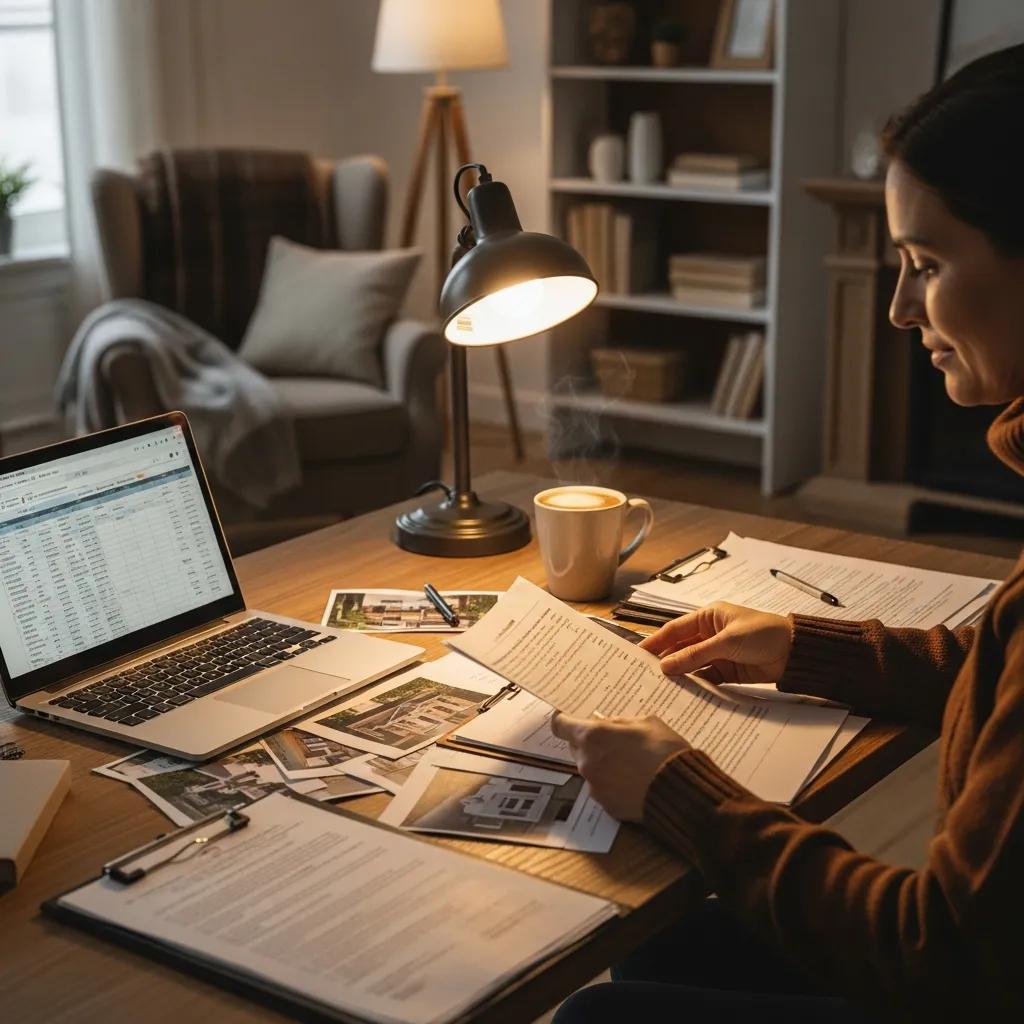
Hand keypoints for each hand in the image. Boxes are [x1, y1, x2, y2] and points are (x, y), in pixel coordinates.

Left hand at [551, 712, 688, 821]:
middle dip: (591, 743)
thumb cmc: (665, 751)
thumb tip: (606, 725)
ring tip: (631, 764)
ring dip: (603, 764)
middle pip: (576, 748)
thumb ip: (619, 723)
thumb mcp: (645, 722)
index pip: (561, 725)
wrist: (682, 793)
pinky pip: (604, 789)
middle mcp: (586, 762)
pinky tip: (635, 781)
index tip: (570, 718)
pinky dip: (613, 784)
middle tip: (613, 741)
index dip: (565, 720)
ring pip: (591, 769)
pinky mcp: (606, 806)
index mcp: (592, 737)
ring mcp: (595, 787)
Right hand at [639, 602, 792, 683]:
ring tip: (660, 687)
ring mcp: (718, 654)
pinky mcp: (727, 672)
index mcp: (708, 617)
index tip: (637, 653)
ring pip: (692, 665)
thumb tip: (666, 666)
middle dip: (665, 660)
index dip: (656, 641)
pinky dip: (697, 685)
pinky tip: (685, 694)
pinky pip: (706, 678)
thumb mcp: (726, 642)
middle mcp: (710, 634)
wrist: (796, 652)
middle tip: (644, 675)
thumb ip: (695, 655)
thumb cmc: (763, 634)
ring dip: (680, 675)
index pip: (675, 629)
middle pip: (681, 648)